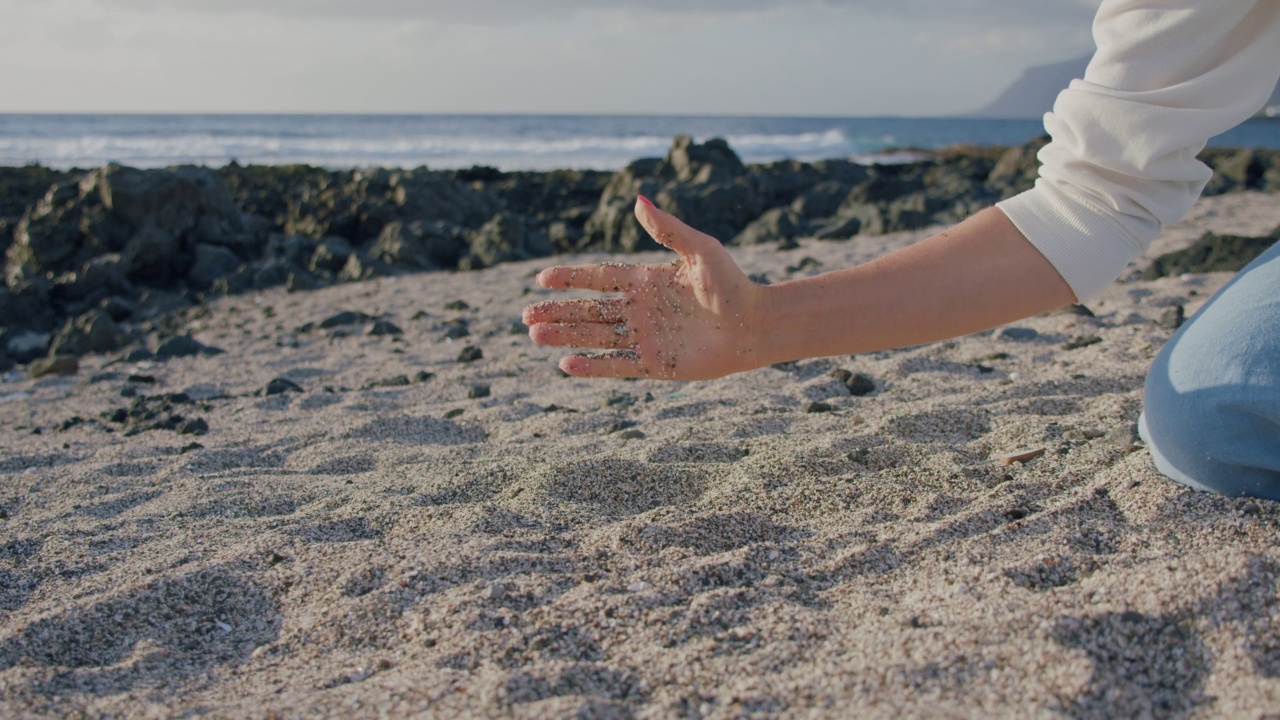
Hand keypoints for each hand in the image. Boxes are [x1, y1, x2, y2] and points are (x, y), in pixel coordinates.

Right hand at [523, 196, 767, 379]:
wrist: (756, 325)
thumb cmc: (732, 285)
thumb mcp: (700, 249)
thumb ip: (666, 229)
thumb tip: (637, 199)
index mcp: (647, 281)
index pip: (600, 278)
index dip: (571, 278)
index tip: (542, 278)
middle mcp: (641, 310)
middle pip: (589, 310)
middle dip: (557, 313)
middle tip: (526, 316)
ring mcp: (647, 338)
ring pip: (596, 337)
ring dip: (565, 336)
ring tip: (534, 335)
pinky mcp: (657, 365)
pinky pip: (617, 366)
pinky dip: (592, 366)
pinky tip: (566, 364)